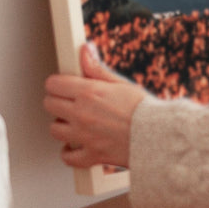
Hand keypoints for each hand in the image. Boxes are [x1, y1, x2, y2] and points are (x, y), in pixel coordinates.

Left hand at [43, 44, 147, 169]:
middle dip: (57, 102)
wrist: (159, 136)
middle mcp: (82, 114)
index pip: (54, 84)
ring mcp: (84, 136)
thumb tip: (85, 50)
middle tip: (69, 102)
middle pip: (49, 105)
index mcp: (89, 92)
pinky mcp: (91, 155)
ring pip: (54, 130)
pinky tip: (75, 145)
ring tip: (74, 122)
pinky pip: (68, 157)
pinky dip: (69, 152)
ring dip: (62, 126)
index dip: (57, 83)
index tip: (63, 85)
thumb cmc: (144, 109)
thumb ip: (96, 69)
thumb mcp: (120, 83)